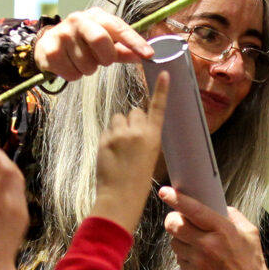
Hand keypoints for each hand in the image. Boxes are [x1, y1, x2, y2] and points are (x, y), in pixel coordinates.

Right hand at [33, 7, 154, 80]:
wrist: (49, 43)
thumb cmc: (84, 42)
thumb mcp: (106, 42)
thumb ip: (124, 50)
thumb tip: (144, 56)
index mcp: (97, 16)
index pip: (119, 28)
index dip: (134, 41)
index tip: (149, 54)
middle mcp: (78, 20)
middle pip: (100, 40)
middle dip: (106, 57)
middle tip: (103, 61)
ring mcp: (61, 33)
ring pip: (86, 63)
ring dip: (89, 69)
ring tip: (83, 61)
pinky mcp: (49, 49)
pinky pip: (71, 73)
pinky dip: (74, 75)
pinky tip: (70, 66)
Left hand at [92, 72, 169, 232]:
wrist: (120, 196)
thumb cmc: (138, 180)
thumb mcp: (151, 156)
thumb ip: (146, 137)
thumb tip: (137, 124)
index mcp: (154, 137)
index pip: (158, 107)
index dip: (162, 90)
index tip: (164, 73)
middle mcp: (138, 132)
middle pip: (135, 111)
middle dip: (133, 120)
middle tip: (132, 139)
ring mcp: (119, 134)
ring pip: (119, 117)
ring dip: (120, 126)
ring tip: (120, 146)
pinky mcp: (105, 138)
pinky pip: (108, 128)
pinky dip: (109, 136)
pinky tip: (112, 152)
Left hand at [161, 187, 268, 269]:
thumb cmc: (250, 260)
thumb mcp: (249, 232)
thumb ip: (233, 216)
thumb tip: (218, 207)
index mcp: (222, 230)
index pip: (194, 210)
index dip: (177, 199)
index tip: (165, 192)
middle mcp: (207, 244)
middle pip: (174, 225)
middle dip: (173, 219)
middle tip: (180, 218)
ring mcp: (197, 261)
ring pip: (173, 242)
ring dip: (179, 238)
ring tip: (193, 239)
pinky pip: (179, 258)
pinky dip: (184, 254)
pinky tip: (198, 255)